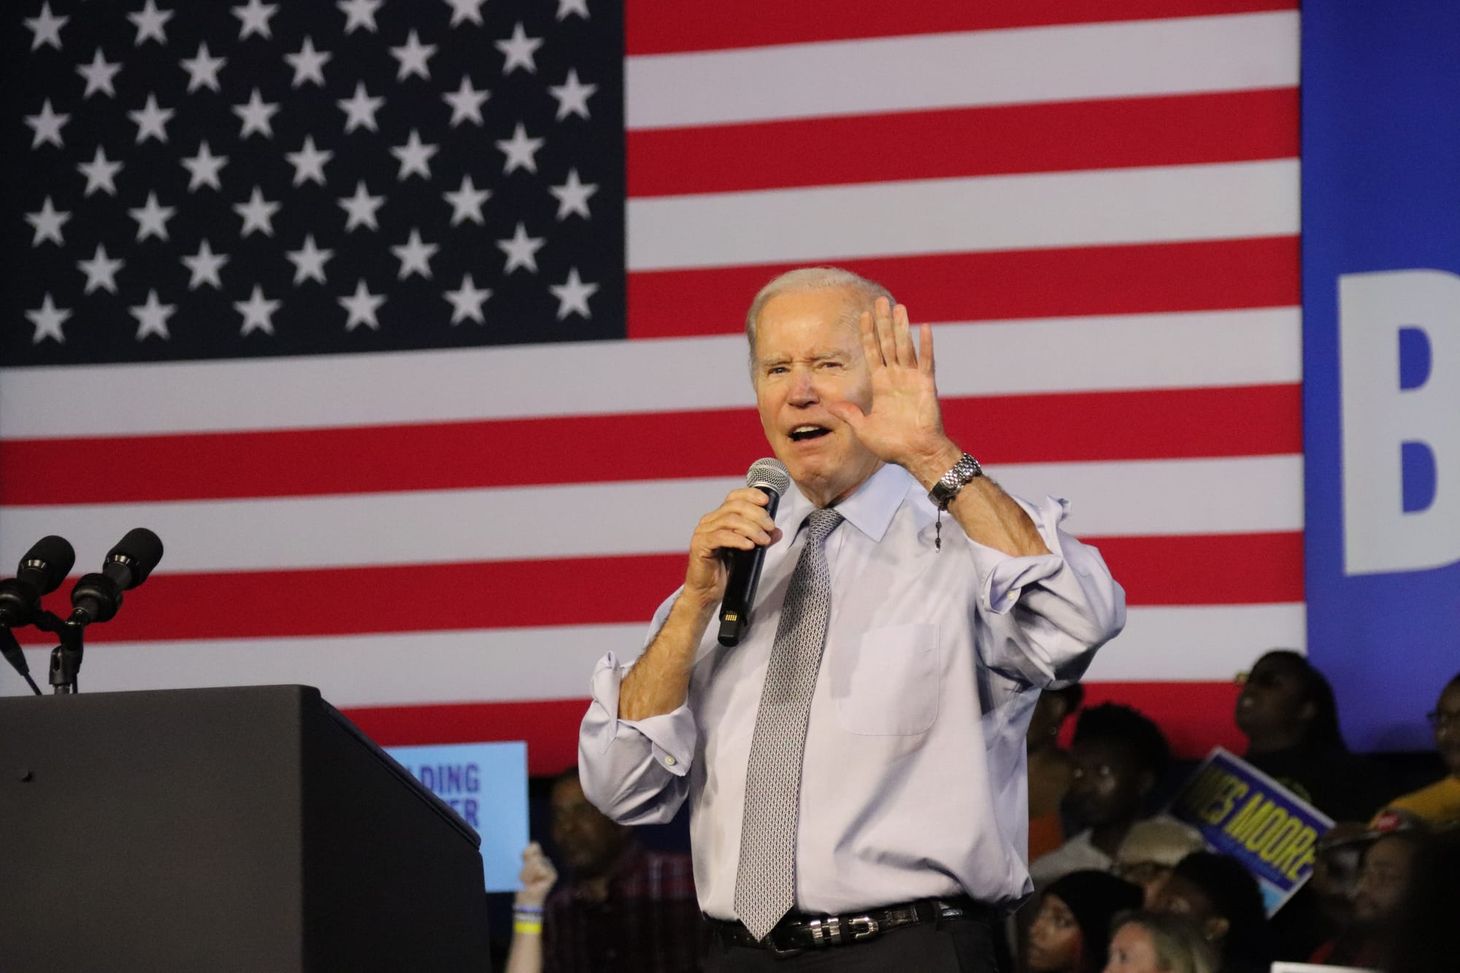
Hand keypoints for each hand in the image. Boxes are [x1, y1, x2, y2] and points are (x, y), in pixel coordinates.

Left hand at [515, 842, 557, 908]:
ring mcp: (550, 868)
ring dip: (529, 872)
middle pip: (535, 854)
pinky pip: (541, 869)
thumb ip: (527, 856)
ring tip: (529, 881)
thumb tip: (532, 845)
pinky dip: (535, 876)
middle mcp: (545, 861)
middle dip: (527, 865)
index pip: (534, 846)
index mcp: (537, 858)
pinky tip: (536, 883)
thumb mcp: (521, 868)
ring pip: (538, 862)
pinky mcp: (553, 875)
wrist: (527, 898)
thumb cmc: (522, 884)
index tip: (522, 857)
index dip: (528, 850)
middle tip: (525, 876)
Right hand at [683, 488, 783, 608]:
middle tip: (770, 527)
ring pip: (730, 520)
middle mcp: (710, 521)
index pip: (734, 497)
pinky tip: (749, 545)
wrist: (707, 592)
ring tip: (764, 540)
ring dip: (751, 528)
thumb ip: (761, 538)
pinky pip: (721, 537)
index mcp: (719, 517)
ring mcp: (703, 532)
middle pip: (735, 506)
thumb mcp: (748, 551)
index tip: (766, 500)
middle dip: (757, 515)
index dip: (751, 495)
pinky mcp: (700, 545)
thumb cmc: (724, 570)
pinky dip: (738, 539)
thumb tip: (777, 531)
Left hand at [826, 297, 959, 482]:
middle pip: (887, 344)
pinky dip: (925, 345)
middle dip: (882, 323)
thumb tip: (827, 404)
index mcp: (881, 385)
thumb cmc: (892, 445)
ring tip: (897, 307)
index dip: (867, 334)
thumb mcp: (862, 428)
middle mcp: (896, 378)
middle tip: (879, 301)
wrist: (916, 454)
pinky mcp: (926, 385)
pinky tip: (923, 328)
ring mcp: (911, 379)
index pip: (872, 353)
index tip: (863, 316)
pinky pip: (926, 361)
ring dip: (900, 327)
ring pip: (904, 347)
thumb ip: (848, 413)